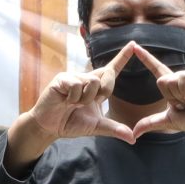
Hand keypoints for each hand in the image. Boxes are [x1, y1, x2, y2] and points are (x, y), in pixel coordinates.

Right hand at [12, 51, 133, 156]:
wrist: (50, 128)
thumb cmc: (71, 123)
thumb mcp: (96, 127)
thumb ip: (114, 129)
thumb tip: (133, 138)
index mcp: (95, 87)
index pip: (112, 70)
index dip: (123, 57)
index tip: (134, 45)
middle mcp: (86, 78)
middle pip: (107, 74)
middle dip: (105, 91)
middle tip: (89, 103)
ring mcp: (74, 77)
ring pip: (93, 81)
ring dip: (86, 98)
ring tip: (74, 104)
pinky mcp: (62, 79)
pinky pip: (76, 85)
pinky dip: (73, 97)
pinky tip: (65, 101)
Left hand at [130, 49, 184, 143]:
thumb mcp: (170, 120)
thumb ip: (151, 122)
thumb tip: (134, 134)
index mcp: (174, 85)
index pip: (157, 69)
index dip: (146, 58)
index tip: (135, 47)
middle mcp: (182, 77)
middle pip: (162, 81)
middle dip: (171, 98)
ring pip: (172, 80)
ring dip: (180, 97)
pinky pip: (183, 79)